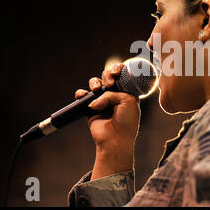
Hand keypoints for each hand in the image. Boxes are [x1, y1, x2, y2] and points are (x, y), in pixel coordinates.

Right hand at [75, 63, 139, 178]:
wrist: (116, 139)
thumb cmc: (126, 121)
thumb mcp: (128, 101)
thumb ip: (113, 93)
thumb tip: (96, 99)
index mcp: (127, 92)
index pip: (122, 75)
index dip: (119, 70)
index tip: (118, 71)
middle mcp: (115, 95)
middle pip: (107, 76)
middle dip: (107, 75)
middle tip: (110, 84)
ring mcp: (102, 101)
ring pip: (95, 83)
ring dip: (95, 82)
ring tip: (97, 90)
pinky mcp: (90, 108)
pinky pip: (83, 95)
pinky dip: (82, 93)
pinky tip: (85, 95)